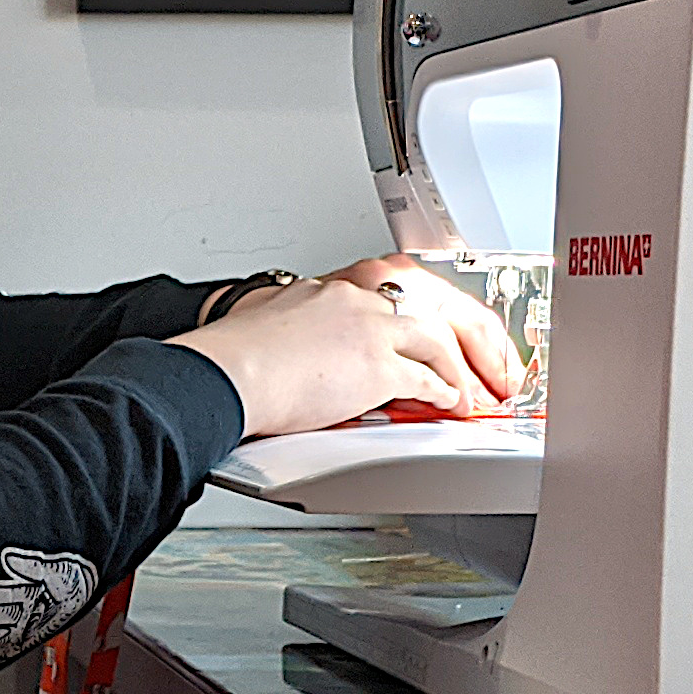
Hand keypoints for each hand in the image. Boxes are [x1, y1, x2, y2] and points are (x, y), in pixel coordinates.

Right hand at [175, 256, 519, 439]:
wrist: (226, 372)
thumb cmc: (231, 359)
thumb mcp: (266, 322)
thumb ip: (291, 327)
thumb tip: (286, 341)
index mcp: (327, 289)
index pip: (387, 299)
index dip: (412, 322)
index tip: (420, 339)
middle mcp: (354, 299)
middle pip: (423, 310)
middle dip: (452, 336)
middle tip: (464, 358)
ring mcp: (370, 330)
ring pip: (434, 340)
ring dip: (456, 367)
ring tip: (466, 388)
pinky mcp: (378, 367)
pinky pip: (428, 379)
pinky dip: (446, 392)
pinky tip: (452, 404)